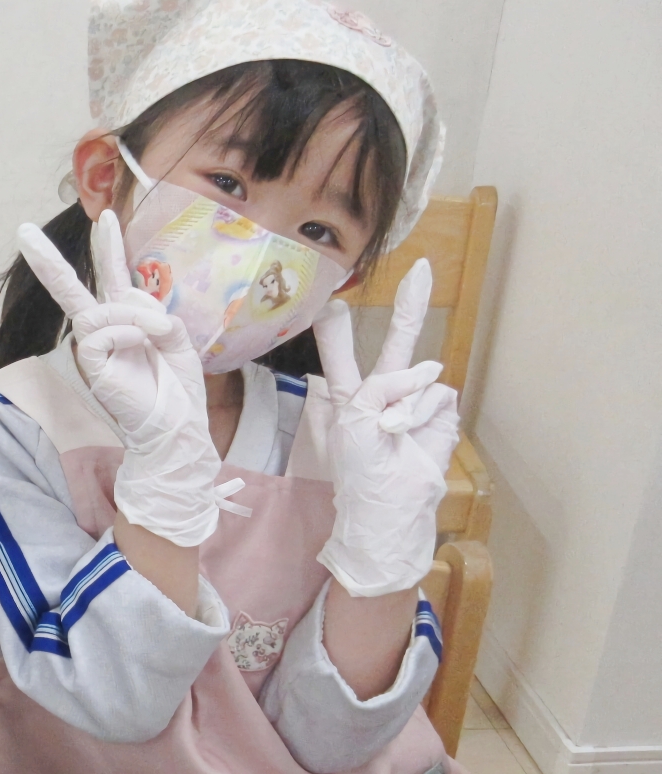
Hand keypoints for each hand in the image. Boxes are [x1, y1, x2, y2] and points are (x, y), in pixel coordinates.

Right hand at [17, 211, 238, 546]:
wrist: (176, 429)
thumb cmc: (177, 391)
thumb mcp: (177, 339)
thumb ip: (155, 312)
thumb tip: (128, 298)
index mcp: (126, 324)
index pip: (112, 280)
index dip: (108, 247)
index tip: (106, 216)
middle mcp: (104, 333)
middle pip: (71, 290)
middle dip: (48, 261)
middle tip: (23, 231)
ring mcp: (94, 349)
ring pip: (99, 309)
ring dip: (135, 314)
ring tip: (160, 335)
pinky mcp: (89, 364)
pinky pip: (100, 330)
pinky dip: (129, 331)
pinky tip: (144, 345)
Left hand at [313, 260, 459, 596]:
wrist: (386, 503)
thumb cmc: (358, 468)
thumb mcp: (349, 420)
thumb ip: (377, 384)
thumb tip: (426, 369)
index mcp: (349, 395)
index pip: (342, 356)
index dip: (339, 332)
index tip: (332, 303)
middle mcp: (383, 392)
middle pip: (395, 342)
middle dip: (410, 307)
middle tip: (422, 269)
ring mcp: (414, 401)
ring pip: (417, 367)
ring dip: (399, 398)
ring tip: (385, 431)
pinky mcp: (440, 412)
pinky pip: (432, 391)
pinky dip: (416, 410)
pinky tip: (403, 432)